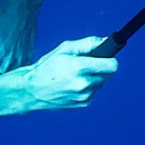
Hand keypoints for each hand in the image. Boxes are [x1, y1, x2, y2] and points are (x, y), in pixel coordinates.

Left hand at [0, 0, 44, 72]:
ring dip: (5, 75)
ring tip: (1, 70)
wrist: (22, 7)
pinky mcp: (30, 56)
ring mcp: (21, 60)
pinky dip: (16, 68)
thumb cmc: (3, 16)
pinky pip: (21, 68)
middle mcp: (9, 61)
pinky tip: (13, 62)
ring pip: (11, 77)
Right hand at [0, 38, 117, 116]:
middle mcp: (83, 83)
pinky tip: (73, 85)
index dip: (111, 59)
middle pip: (109, 74)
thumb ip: (88, 43)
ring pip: (101, 83)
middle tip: (89, 64)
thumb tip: (105, 40)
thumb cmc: (47, 66)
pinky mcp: (84, 103)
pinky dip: (88, 87)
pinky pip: (94, 92)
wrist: (32, 90)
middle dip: (102, 68)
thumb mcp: (64, 49)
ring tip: (76, 75)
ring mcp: (84, 96)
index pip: (112, 65)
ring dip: (94, 78)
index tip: (108, 57)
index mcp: (78, 67)